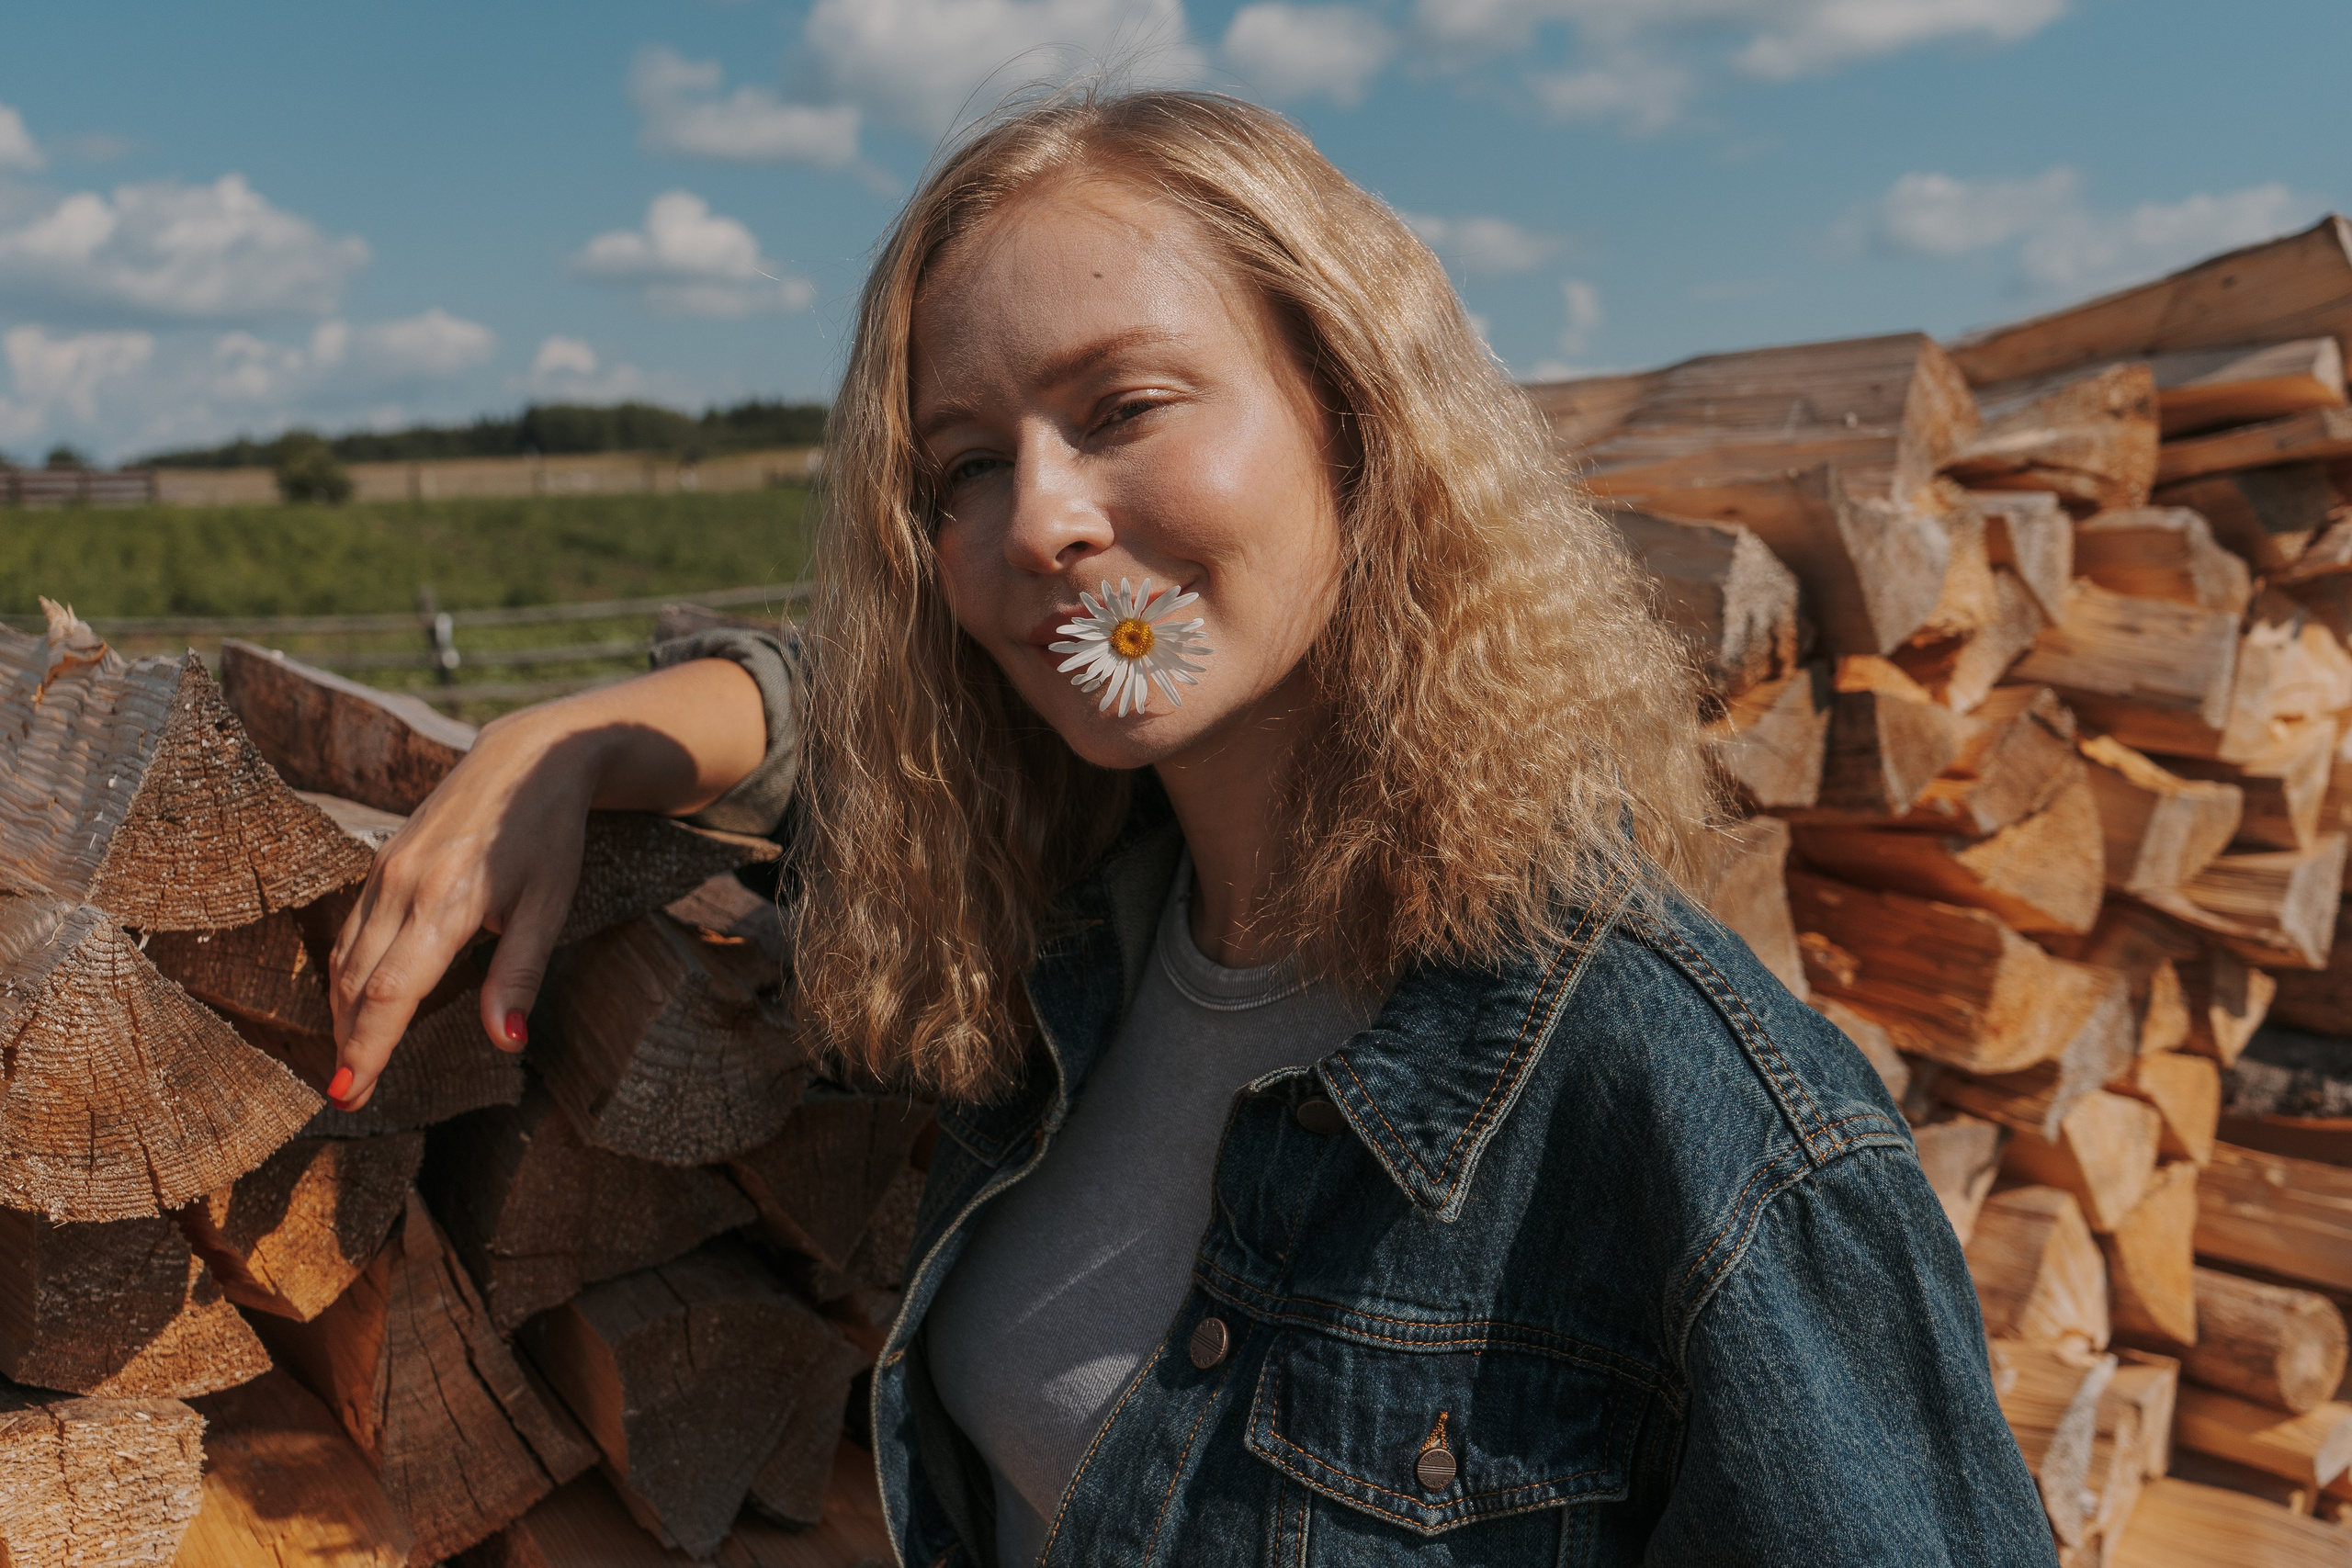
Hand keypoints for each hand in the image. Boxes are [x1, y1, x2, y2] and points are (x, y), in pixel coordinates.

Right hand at [326, 715, 595, 1110]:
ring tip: (350, 1065)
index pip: (392, 992)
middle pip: (358, 983)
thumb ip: (520, 974)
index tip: (349, 1093)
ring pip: (346, 958)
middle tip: (348, 1099)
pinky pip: (351, 931)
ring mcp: (385, 871)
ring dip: (343, 1014)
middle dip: (350, 1044)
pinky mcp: (380, 862)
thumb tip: (507, 1041)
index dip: (368, 1048)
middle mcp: (402, 886)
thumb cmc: (549, 834)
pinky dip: (347, 975)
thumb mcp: (549, 906)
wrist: (529, 757)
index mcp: (445, 901)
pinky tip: (356, 1004)